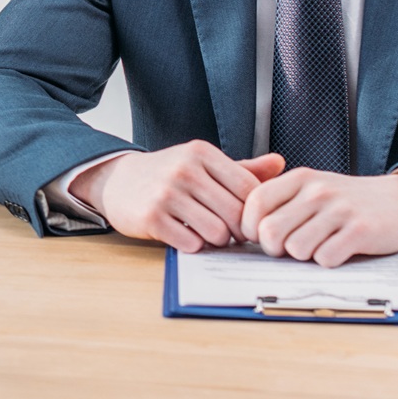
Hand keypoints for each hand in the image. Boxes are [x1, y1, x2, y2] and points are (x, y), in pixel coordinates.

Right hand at [71, 141, 283, 251]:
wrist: (116, 181)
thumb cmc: (168, 174)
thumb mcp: (202, 163)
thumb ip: (241, 168)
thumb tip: (281, 164)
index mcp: (201, 153)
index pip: (249, 187)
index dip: (256, 211)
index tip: (250, 221)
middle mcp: (184, 170)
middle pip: (236, 213)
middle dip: (239, 231)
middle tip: (233, 234)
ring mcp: (166, 193)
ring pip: (217, 232)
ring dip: (218, 241)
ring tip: (210, 235)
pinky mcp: (150, 217)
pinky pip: (190, 243)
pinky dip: (194, 245)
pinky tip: (187, 236)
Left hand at [241, 169, 397, 266]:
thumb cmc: (347, 200)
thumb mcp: (311, 188)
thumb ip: (280, 201)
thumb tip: (241, 227)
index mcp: (299, 178)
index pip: (254, 203)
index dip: (249, 227)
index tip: (260, 237)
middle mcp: (317, 191)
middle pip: (270, 231)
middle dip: (274, 248)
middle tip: (288, 248)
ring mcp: (339, 210)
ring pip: (296, 248)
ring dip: (304, 256)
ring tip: (319, 246)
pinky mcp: (360, 231)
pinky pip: (325, 258)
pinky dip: (328, 261)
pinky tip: (339, 250)